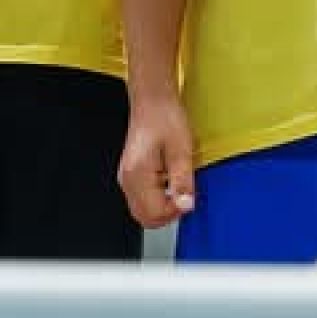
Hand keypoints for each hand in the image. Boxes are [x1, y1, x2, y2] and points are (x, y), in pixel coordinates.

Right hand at [117, 93, 197, 229]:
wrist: (153, 100)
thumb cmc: (165, 117)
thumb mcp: (182, 149)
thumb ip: (183, 181)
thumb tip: (186, 206)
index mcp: (137, 175)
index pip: (154, 214)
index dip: (175, 211)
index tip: (189, 198)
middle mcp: (127, 180)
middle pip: (145, 218)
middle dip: (168, 213)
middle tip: (184, 195)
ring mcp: (127, 178)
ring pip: (143, 211)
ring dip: (163, 207)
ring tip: (178, 185)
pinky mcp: (132, 175)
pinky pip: (143, 199)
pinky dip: (158, 198)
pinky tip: (170, 181)